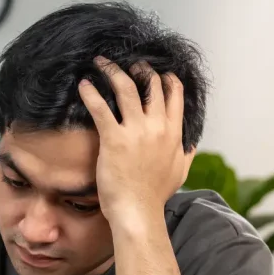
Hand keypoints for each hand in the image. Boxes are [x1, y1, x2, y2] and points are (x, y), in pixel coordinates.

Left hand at [78, 57, 191, 224]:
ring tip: (101, 63)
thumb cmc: (154, 195)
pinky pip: (101, 107)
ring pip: (127, 88)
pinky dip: (91, 92)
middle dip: (139, 69)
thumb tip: (190, 143)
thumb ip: (185, 153)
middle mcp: (158, 127)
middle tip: (126, 63)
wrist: (138, 211)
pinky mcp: (113, 138)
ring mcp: (136, 131)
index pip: (175, 95)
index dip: (165, 78)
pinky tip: (83, 84)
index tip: (156, 71)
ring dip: (112, 71)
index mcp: (174, 133)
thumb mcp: (179, 171)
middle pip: (151, 85)